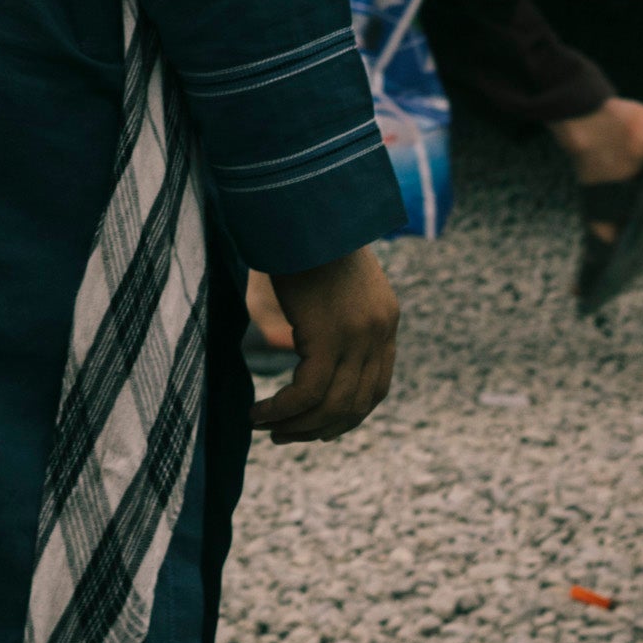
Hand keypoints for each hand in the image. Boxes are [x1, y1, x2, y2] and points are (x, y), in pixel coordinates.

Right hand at [253, 247, 398, 441]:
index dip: (348, 414)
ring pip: (331, 405)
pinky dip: (281, 411)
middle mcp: (379, 332)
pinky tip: (258, 415)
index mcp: (385, 319)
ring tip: (266, 430)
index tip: (318, 425)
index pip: (377, 387)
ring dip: (296, 426)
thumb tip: (298, 337)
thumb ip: (329, 313)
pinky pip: (306, 393)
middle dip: (320, 429)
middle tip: (286, 437)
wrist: (304, 206)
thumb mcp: (331, 278)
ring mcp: (358, 337)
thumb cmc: (307, 234)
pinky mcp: (329, 336)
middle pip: (357, 404)